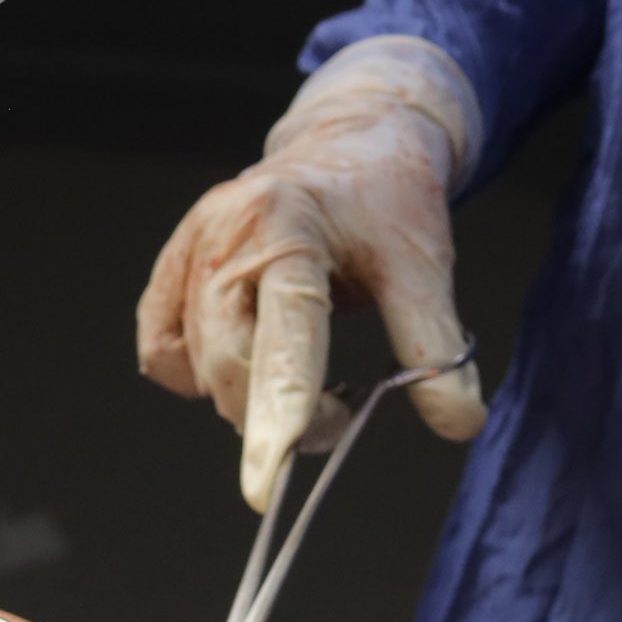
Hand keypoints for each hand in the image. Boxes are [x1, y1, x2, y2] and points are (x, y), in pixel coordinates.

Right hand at [135, 36, 486, 510]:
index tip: (271, 481)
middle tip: (337, 418)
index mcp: (291, 224)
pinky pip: (162, 349)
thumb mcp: (424, 265)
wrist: (351, 141)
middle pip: (227, 361)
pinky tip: (247, 362)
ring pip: (194, 365)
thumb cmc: (387, 200)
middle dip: (277, 416)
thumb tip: (459, 425)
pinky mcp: (171, 266)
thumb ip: (435, 345)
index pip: (283, 333)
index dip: (280, 409)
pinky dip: (197, 375)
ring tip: (304, 381)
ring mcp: (191, 247)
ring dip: (247, 398)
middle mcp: (226, 233)